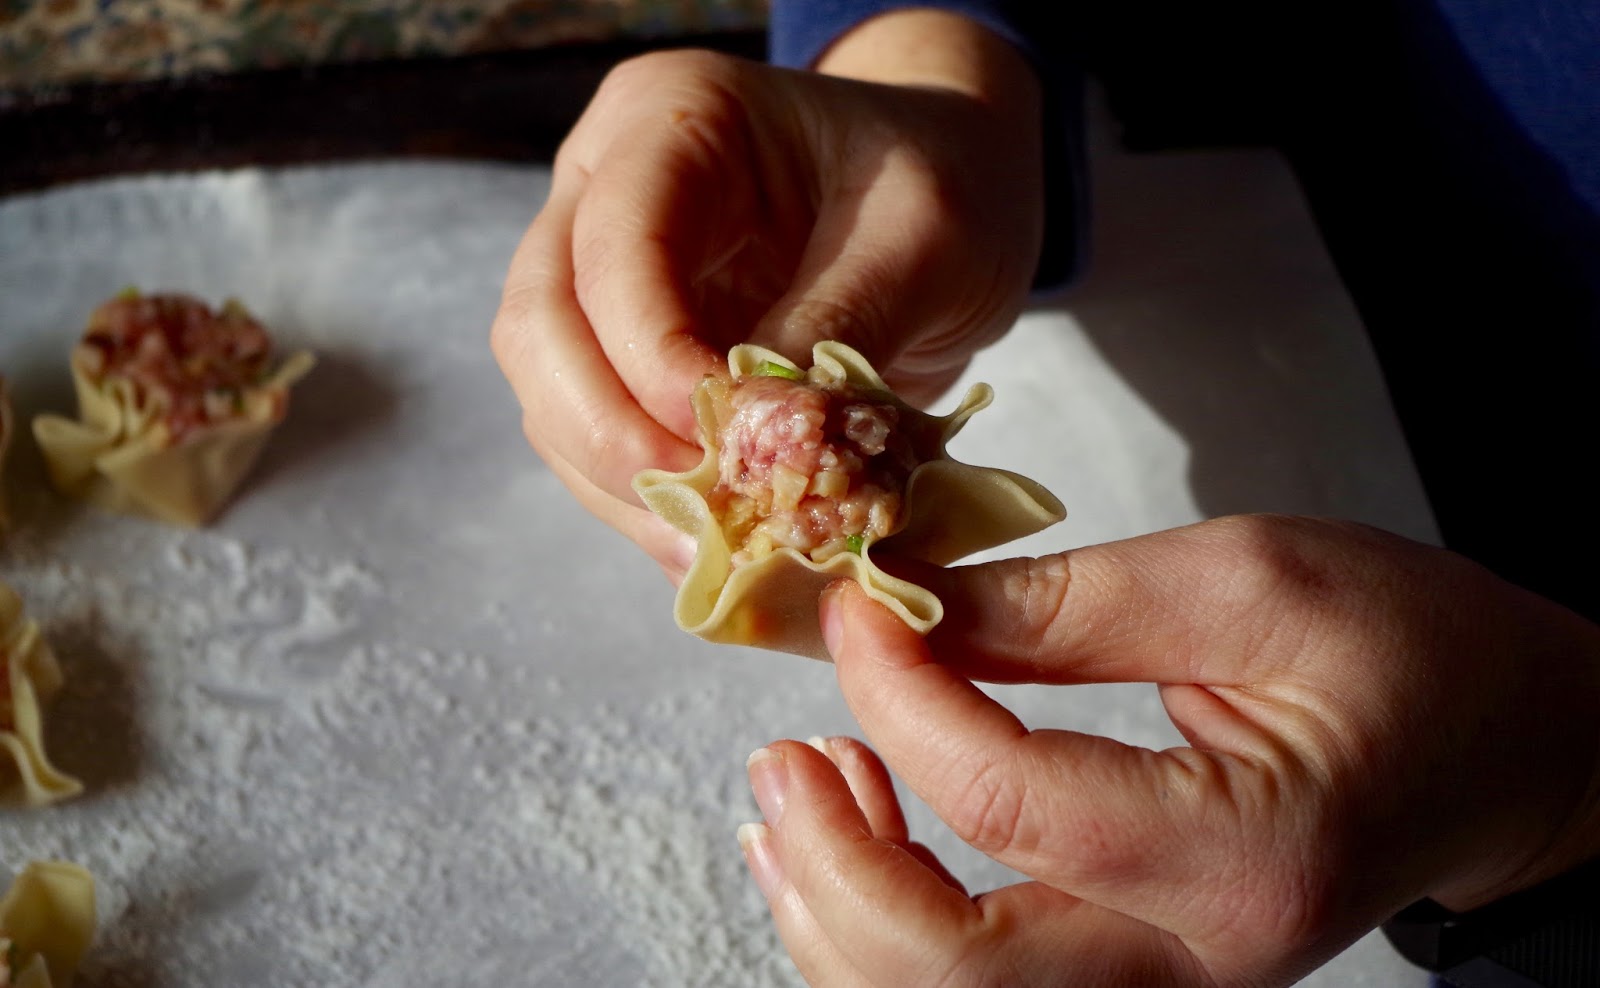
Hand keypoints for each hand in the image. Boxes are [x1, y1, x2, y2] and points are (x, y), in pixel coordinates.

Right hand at [490, 11, 1046, 578]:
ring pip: (553, 400)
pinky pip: (600, 441)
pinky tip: (723, 547)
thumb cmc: (945, 183)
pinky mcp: (626, 356)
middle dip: (612, 438)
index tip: (737, 445)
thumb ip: (837, 327)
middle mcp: (605, 191)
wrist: (954, 192)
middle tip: (709, 518)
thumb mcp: (924, 236)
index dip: (652, 361)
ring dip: (626, 488)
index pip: (610, 250)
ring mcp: (600, 276)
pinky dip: (653, 503)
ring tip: (724, 551)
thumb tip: (756, 444)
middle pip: (539, 329)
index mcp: (670, 120)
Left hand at [739, 515, 1599, 985]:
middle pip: (950, 972)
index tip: (858, 608)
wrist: (1500, 748)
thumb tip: (910, 610)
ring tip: (800, 781)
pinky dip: (879, 922)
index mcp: (1245, 858)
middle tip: (783, 750)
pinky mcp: (1131, 972)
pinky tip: (853, 829)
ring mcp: (1161, 985)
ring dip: (836, 903)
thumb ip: (1069, 599)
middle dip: (834, 861)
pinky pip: (970, 983)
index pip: (1009, 803)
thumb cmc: (1412, 655)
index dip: (900, 696)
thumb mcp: (1250, 580)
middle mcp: (1196, 964)